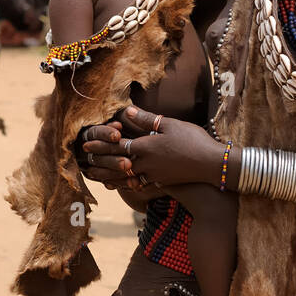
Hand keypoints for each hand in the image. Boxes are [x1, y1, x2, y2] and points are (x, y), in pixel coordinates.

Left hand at [81, 107, 222, 187]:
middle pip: (116, 162)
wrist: (211, 165)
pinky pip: (139, 184)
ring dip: (110, 176)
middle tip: (85, 161)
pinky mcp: (161, 181)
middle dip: (100, 161)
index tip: (85, 143)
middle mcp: (146, 163)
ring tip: (98, 177)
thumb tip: (126, 111)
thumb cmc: (193, 140)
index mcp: (146, 146)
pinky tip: (122, 184)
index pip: (116, 144)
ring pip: (125, 177)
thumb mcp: (170, 125)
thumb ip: (146, 120)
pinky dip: (127, 184)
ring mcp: (153, 175)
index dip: (100, 143)